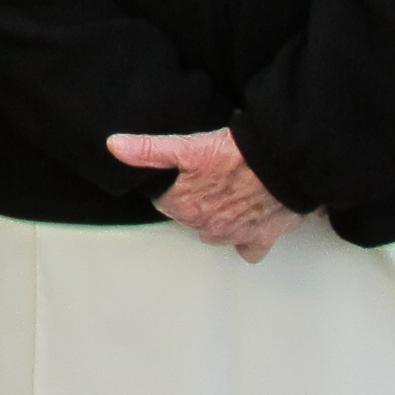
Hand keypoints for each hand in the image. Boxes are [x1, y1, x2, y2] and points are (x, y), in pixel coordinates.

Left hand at [105, 127, 298, 261]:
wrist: (280, 163)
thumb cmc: (236, 154)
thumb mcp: (186, 146)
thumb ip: (148, 150)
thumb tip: (114, 146)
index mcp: (185, 207)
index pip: (165, 203)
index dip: (173, 187)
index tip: (183, 174)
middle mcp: (207, 227)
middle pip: (190, 218)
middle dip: (196, 202)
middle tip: (208, 179)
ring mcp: (234, 235)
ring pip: (215, 232)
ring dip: (218, 218)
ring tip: (226, 194)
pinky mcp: (260, 238)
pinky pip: (247, 249)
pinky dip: (246, 238)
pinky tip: (247, 220)